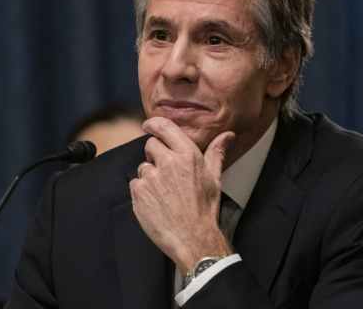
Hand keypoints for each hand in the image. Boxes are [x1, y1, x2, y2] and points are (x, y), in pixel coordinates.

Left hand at [129, 116, 235, 274]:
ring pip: (143, 167)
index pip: (164, 127)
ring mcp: (151, 177)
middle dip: (155, 155)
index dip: (153, 124)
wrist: (193, 238)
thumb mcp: (214, 178)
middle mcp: (168, 162)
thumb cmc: (205, 209)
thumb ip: (216, 153)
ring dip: (150, 176)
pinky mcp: (139, 192)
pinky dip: (142, 191)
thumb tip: (227, 135)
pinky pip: (135, 183)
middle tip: (166, 172)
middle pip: (150, 145)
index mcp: (187, 155)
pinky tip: (156, 202)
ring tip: (164, 193)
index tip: (149, 125)